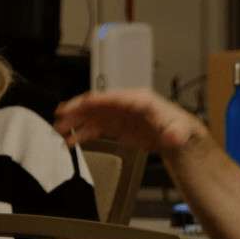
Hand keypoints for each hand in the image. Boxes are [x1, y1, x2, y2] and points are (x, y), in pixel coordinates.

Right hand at [54, 89, 204, 151]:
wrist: (178, 137)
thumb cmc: (179, 128)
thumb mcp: (180, 130)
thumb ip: (175, 133)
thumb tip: (173, 137)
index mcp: (139, 100)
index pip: (114, 97)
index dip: (96, 101)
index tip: (80, 104)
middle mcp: (125, 105)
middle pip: (98, 104)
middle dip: (78, 110)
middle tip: (60, 116)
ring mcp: (118, 116)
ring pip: (92, 116)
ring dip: (75, 123)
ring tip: (59, 130)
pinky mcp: (115, 127)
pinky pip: (94, 128)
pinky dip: (82, 134)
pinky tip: (70, 140)